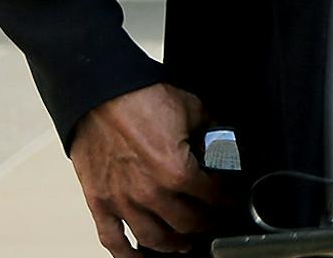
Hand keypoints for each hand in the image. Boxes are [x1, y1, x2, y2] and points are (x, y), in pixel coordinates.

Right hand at [70, 82, 222, 255]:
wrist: (100, 92)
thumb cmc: (141, 97)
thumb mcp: (193, 108)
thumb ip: (213, 131)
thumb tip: (225, 143)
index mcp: (177, 171)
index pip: (213, 196)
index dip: (228, 200)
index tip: (232, 200)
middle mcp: (150, 193)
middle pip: (187, 224)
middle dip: (206, 224)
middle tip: (213, 222)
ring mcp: (123, 201)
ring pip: (154, 239)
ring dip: (173, 244)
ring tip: (184, 243)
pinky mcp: (99, 201)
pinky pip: (112, 240)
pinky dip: (127, 256)